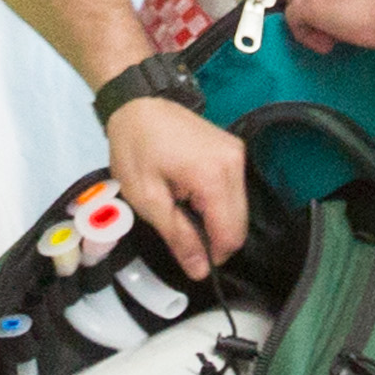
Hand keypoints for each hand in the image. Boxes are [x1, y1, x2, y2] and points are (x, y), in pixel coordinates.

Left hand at [97, 95, 249, 278]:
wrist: (138, 103)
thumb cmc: (135, 147)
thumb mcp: (147, 199)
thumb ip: (178, 237)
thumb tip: (200, 271)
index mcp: (214, 176)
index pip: (230, 234)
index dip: (213, 255)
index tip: (190, 258)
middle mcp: (236, 164)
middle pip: (239, 224)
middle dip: (213, 238)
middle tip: (181, 233)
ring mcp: (238, 154)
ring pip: (238, 210)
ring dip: (214, 220)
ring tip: (182, 209)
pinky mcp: (235, 151)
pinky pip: (234, 191)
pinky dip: (216, 203)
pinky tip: (191, 195)